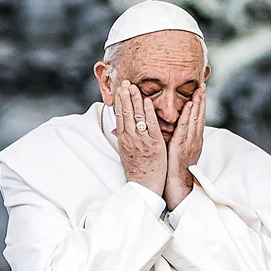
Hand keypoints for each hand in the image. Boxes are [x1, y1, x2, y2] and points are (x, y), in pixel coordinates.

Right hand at [114, 80, 167, 195]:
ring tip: (133, 87)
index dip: (120, 102)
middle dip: (125, 97)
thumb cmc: (138, 172)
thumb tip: (117, 131)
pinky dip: (148, 113)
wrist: (144, 187)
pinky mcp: (153, 144)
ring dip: (134, 100)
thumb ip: (124, 140)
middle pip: (126, 114)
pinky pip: (150, 125)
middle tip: (125, 82)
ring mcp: (141, 141)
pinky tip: (147, 101)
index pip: (120, 117)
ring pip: (136, 117)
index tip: (120, 90)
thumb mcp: (127, 154)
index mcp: (124, 140)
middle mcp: (130, 139)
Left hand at [164, 84, 204, 210]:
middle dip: (202, 100)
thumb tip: (173, 129)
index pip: (197, 119)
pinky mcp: (183, 146)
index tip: (200, 92)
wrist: (177, 187)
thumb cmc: (174, 171)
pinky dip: (189, 116)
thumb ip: (177, 139)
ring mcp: (190, 143)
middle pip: (199, 116)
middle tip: (203, 85)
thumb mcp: (177, 151)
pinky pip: (186, 128)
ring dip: (198, 103)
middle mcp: (194, 140)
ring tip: (200, 89)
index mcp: (192, 141)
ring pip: (195, 119)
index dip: (199, 105)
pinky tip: (190, 105)